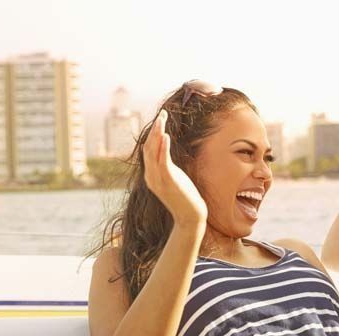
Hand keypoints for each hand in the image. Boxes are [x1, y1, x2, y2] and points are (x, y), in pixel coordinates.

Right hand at [143, 110, 207, 224]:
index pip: (148, 150)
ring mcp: (158, 180)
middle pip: (148, 147)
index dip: (153, 134)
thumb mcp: (174, 179)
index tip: (160, 120)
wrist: (190, 217)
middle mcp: (151, 176)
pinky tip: (166, 136)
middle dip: (154, 129)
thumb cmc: (184, 198)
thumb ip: (168, 167)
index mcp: (151, 175)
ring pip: (153, 152)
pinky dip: (163, 148)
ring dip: (157, 134)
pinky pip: (163, 162)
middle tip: (162, 114)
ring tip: (162, 119)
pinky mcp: (168, 182)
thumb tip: (168, 154)